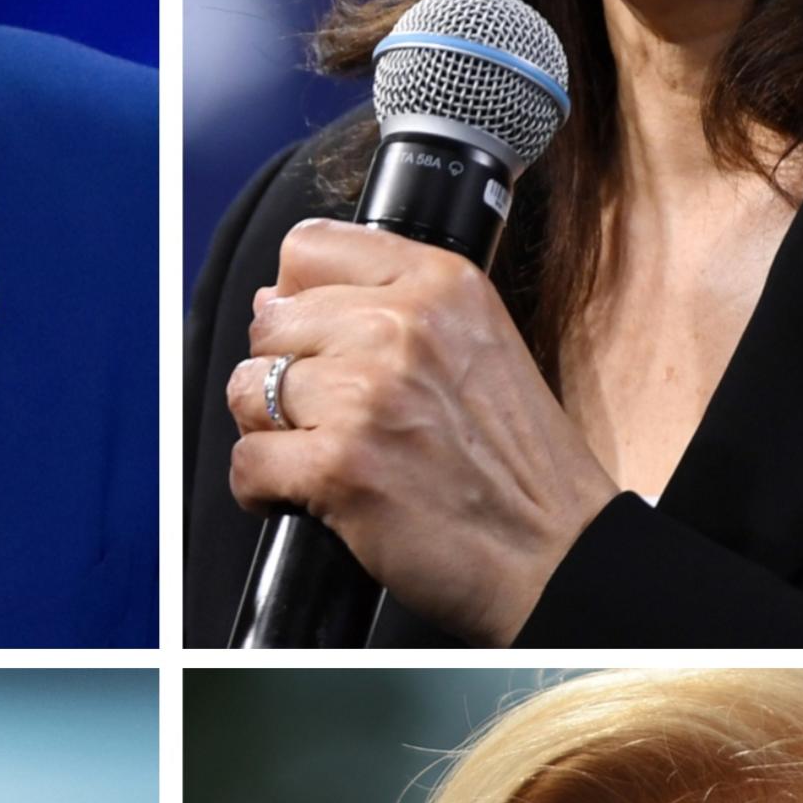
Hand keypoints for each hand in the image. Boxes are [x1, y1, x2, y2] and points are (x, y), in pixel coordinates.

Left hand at [224, 220, 615, 642]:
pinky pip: (246, 463)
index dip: (295, 298)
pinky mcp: (338, 466)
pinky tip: (311, 498)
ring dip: (271, 432)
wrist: (556, 553)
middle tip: (329, 418)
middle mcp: (401, 327)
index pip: (309, 248)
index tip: (313, 339)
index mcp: (440, 283)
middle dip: (282, 374)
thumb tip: (269, 301)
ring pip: (248, 392)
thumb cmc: (518, 465)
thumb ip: (383, 310)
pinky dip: (264, 490)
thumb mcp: (476, 346)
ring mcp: (366, 395)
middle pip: (269, 326)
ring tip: (324, 456)